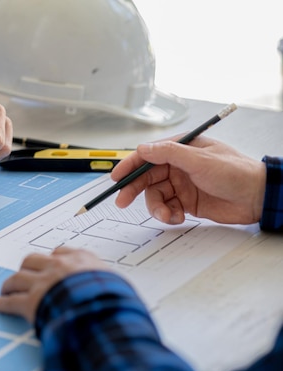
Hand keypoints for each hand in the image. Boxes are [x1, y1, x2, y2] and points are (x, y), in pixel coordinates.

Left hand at [0, 247, 109, 322]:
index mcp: (81, 261)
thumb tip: (114, 291)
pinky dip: (2, 302)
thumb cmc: (116, 301)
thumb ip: (108, 283)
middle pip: (33, 260)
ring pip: (18, 277)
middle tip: (25, 276)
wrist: (105, 312)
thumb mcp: (118, 285)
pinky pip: (11, 301)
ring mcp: (43, 283)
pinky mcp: (31, 302)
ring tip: (6, 289)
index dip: (53, 260)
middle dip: (27, 268)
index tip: (50, 264)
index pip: (61, 252)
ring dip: (10, 284)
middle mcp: (58, 267)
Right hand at [111, 136, 265, 224]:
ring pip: (155, 196)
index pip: (148, 156)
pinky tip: (179, 217)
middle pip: (146, 178)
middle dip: (134, 190)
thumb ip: (169, 154)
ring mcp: (181, 184)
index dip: (130, 166)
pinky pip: (167, 208)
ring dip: (157, 207)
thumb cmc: (235, 172)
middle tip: (122, 201)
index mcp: (180, 149)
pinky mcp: (186, 201)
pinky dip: (169, 214)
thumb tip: (143, 149)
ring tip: (168, 215)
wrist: (257, 197)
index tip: (116, 178)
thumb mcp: (199, 159)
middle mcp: (178, 166)